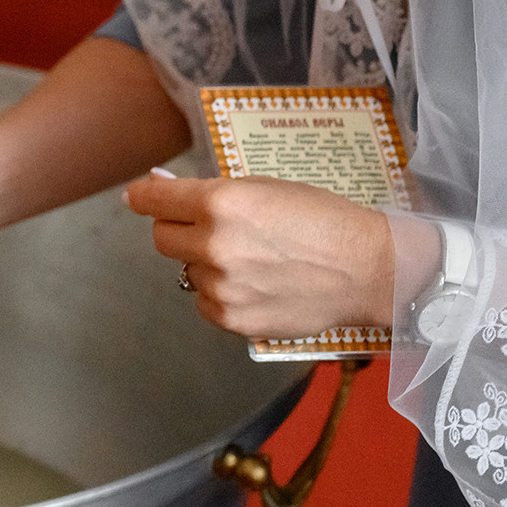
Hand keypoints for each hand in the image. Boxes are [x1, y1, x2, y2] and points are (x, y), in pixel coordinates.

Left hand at [123, 173, 395, 338]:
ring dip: (206, 264)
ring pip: (186, 271)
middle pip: (162, 238)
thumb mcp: (266, 187)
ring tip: (252, 260)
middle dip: (180, 229)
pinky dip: (220, 293)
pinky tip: (255, 283)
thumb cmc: (321, 219)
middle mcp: (214, 245)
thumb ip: (212, 193)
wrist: (368, 268)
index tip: (137, 197)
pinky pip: (204, 302)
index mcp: (221, 203)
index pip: (154, 200)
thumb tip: (159, 189)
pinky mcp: (232, 319)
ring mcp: (221, 286)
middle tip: (212, 228)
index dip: (143, 196)